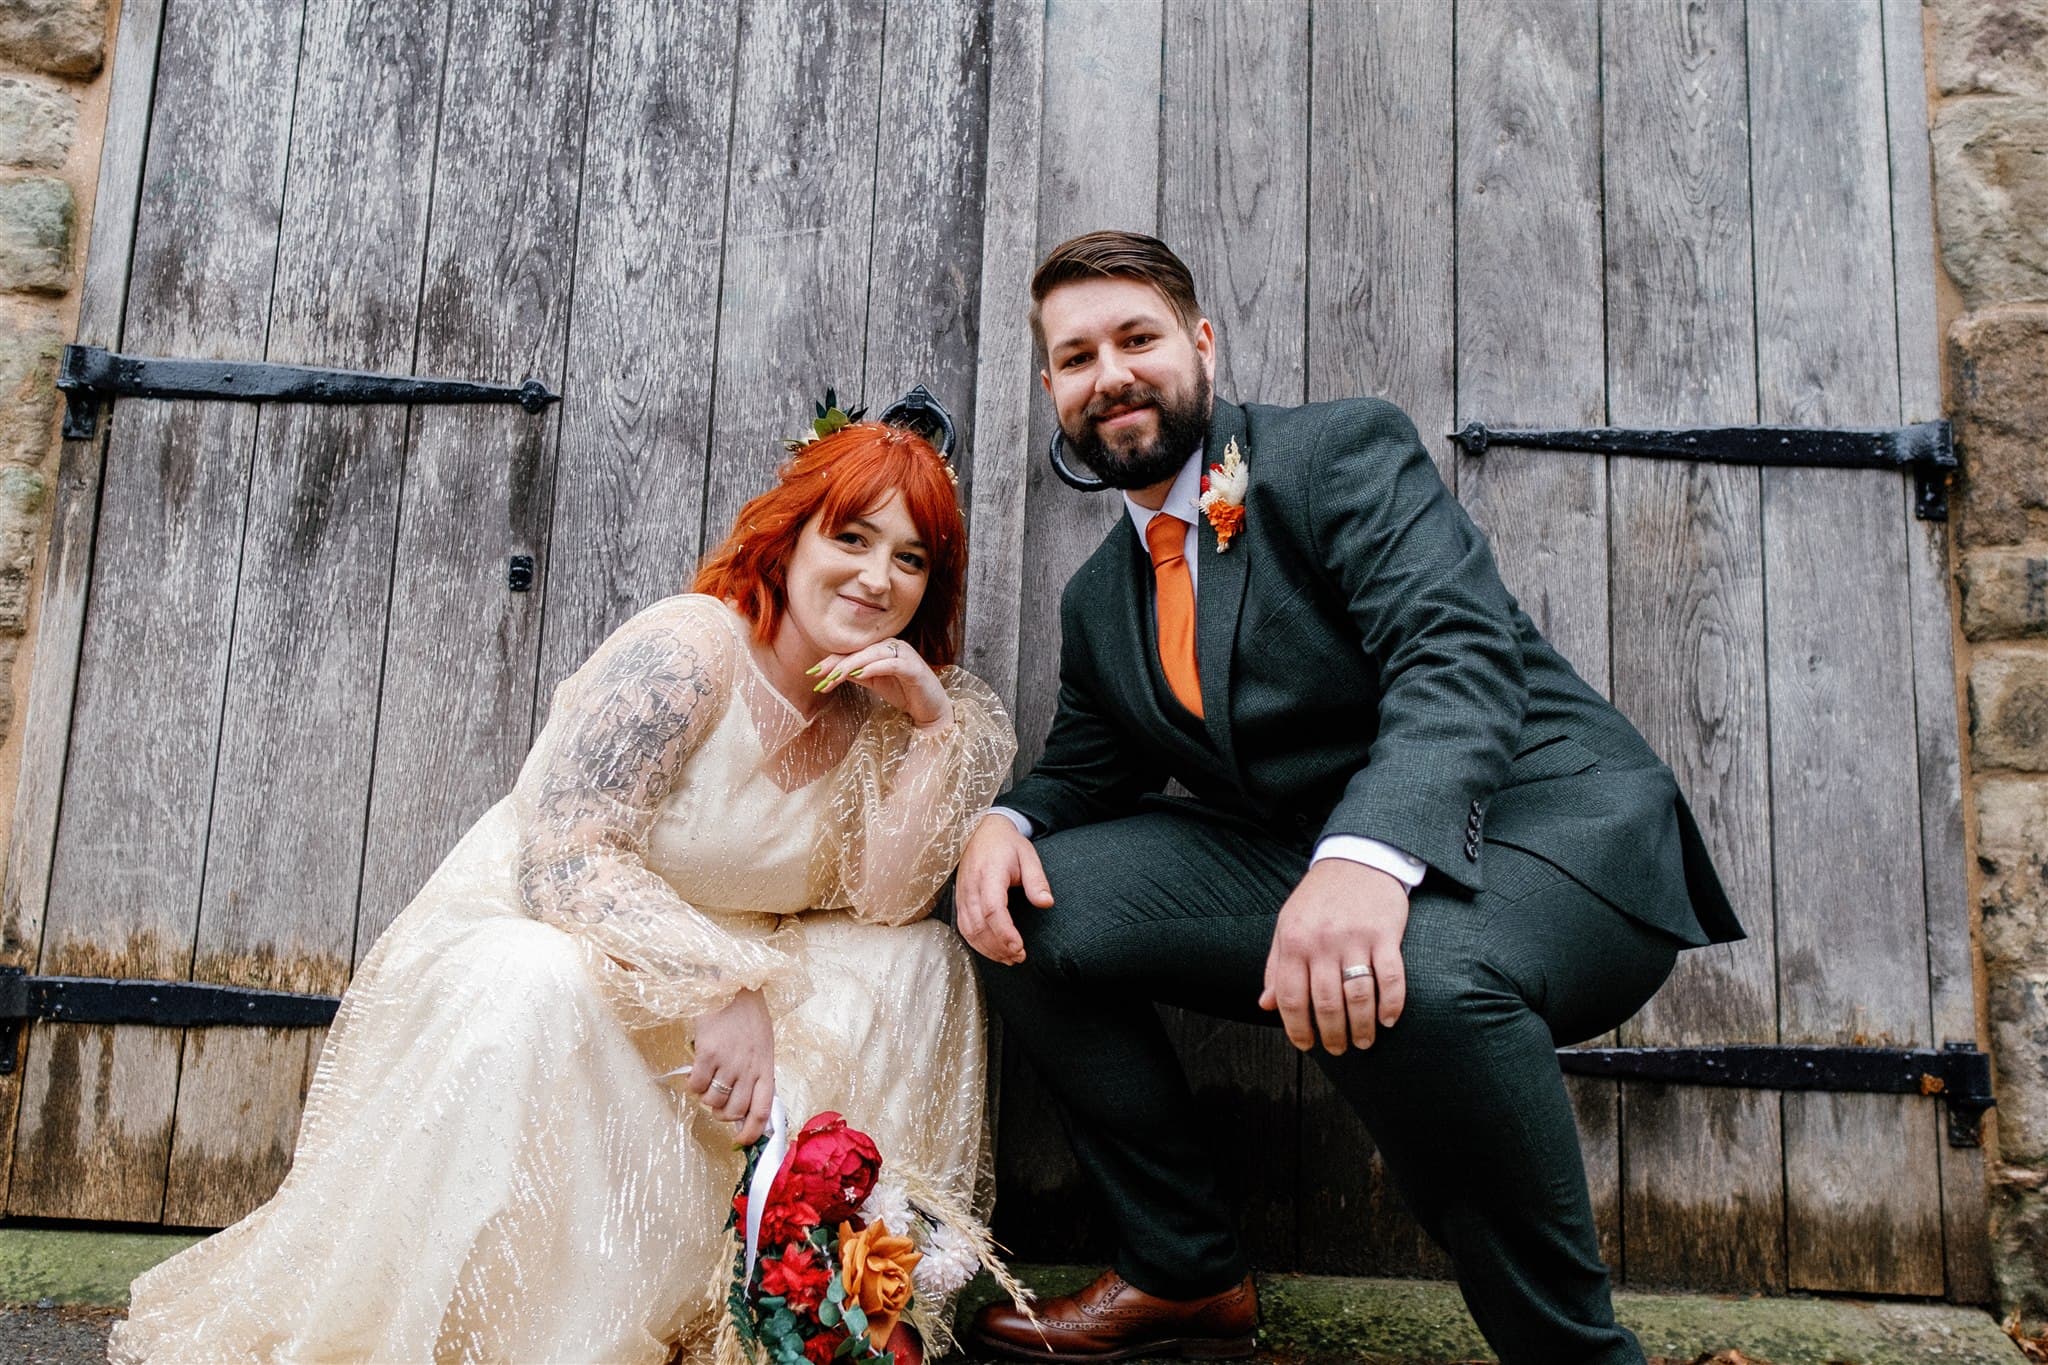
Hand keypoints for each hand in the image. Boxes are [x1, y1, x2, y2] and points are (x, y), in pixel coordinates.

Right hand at [686, 987, 774, 1142]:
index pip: (762, 1110)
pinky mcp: (707, 1054)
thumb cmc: (748, 1015)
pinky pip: (696, 1085)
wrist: (733, 984)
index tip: (742, 1141)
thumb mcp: (762, 1045)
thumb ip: (757, 1074)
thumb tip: (746, 1107)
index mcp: (766, 1066)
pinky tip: (696, 1072)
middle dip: (722, 1114)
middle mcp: (749, 1068)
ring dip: (707, 1098)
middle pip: (734, 1110)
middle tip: (717, 1103)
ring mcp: (728, 1062)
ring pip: (713, 1101)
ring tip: (708, 1082)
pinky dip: (693, 1085)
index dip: (752, 1132)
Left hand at [810, 638, 951, 729]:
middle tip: (818, 677)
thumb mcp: (874, 682)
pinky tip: (860, 674)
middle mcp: (893, 646)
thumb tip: (831, 671)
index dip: (831, 661)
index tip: (812, 673)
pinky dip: (874, 667)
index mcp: (882, 648)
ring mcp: (905, 655)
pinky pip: (891, 663)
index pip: (853, 652)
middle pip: (859, 652)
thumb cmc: (904, 693)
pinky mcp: (914, 668)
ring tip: (833, 677)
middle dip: (836, 664)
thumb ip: (856, 673)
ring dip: (851, 666)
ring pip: (872, 655)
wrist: (931, 709)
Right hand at [953, 814, 1052, 964]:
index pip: (993, 908)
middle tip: (1020, 957)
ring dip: (989, 949)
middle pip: (979, 925)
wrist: (982, 831)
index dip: (1004, 932)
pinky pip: (964, 928)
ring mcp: (962, 894)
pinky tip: (994, 951)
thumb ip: (1037, 880)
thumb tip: (1047, 903)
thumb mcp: (1028, 855)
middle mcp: (971, 886)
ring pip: (969, 930)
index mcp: (989, 873)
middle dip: (999, 946)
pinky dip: (978, 944)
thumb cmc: (1007, 844)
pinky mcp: (960, 901)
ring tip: (1010, 959)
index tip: (1019, 947)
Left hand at [1259, 860, 1408, 1053]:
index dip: (1297, 1029)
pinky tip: (1388, 1020)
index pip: (1290, 998)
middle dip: (1332, 1035)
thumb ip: (1275, 966)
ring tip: (1363, 1041)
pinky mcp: (1385, 934)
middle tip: (1338, 1049)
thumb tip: (1265, 1005)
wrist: (1356, 858)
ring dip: (1361, 1028)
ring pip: (1358, 996)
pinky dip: (1391, 1005)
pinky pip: (1390, 978)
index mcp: (1293, 942)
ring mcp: (1355, 938)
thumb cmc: (1318, 898)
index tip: (1306, 1045)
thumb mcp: (1287, 926)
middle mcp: (1322, 942)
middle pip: (1325, 1004)